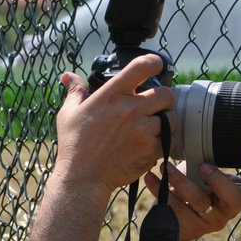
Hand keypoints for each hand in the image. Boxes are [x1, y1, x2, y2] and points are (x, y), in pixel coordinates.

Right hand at [55, 54, 176, 192]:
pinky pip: (168, 141)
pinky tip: (148, 146)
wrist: (82, 178)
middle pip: (166, 94)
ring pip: (171, 118)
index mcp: (112, 94)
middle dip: (164, 99)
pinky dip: (162, 143)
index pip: (142, 66)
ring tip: (153, 128)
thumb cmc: (73, 145)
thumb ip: (75, 92)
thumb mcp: (69, 114)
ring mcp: (143, 130)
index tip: (156, 66)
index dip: (154, 62)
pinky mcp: (150, 150)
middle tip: (156, 107)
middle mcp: (131, 109)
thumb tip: (68, 76)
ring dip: (166, 122)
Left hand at [144, 160, 240, 240]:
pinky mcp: (186, 226)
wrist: (164, 218)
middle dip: (219, 180)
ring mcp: (206, 220)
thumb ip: (210, 160)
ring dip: (181, 180)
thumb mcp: (201, 172)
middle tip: (203, 167)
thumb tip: (205, 126)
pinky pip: (174, 206)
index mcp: (233, 195)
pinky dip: (159, 188)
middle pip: (235, 200)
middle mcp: (224, 210)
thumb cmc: (188, 187)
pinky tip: (150, 176)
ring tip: (165, 166)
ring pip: (200, 201)